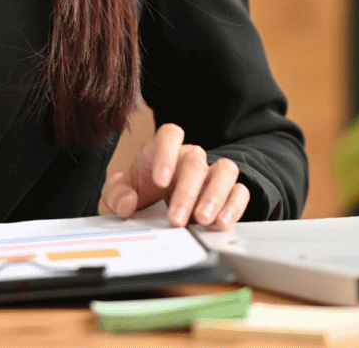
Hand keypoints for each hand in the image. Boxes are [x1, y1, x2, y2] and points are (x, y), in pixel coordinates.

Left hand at [101, 123, 248, 230]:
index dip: (166, 154)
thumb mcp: (122, 192)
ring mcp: (212, 173)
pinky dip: (234, 207)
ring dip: (215, 196)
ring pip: (225, 171)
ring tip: (202, 220)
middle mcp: (190, 157)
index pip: (170, 134)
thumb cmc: (143, 190)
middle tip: (176, 219)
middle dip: (186, 192)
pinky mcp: (230, 191)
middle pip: (195, 161)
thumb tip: (126, 204)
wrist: (159, 205)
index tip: (159, 181)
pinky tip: (221, 223)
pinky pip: (241, 191)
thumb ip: (117, 194)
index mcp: (163, 149)